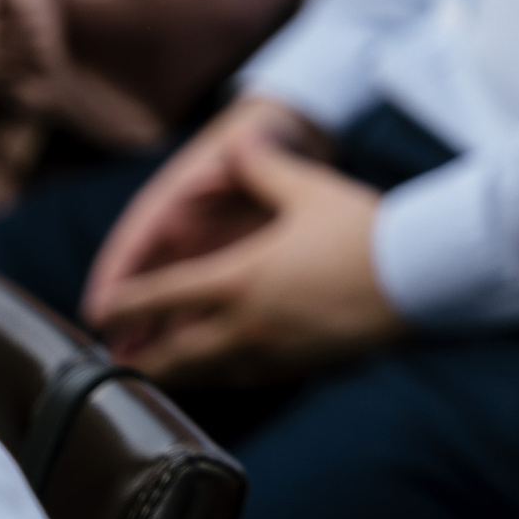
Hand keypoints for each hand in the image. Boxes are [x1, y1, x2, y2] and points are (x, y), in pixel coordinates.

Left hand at [88, 125, 401, 383]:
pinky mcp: (304, 365)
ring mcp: (275, 353)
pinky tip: (230, 367)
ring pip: (210, 374)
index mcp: (237, 281)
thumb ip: (264, 167)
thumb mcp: (308, 189)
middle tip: (119, 360)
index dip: (119, 307)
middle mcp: (246, 326)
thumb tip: (238, 141)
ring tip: (166, 369)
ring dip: (182, 371)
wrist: (422, 277)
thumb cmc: (364, 229)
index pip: (158, 299)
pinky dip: (227, 374)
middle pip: (174, 357)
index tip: (96, 314)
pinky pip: (250, 377)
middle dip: (142, 359)